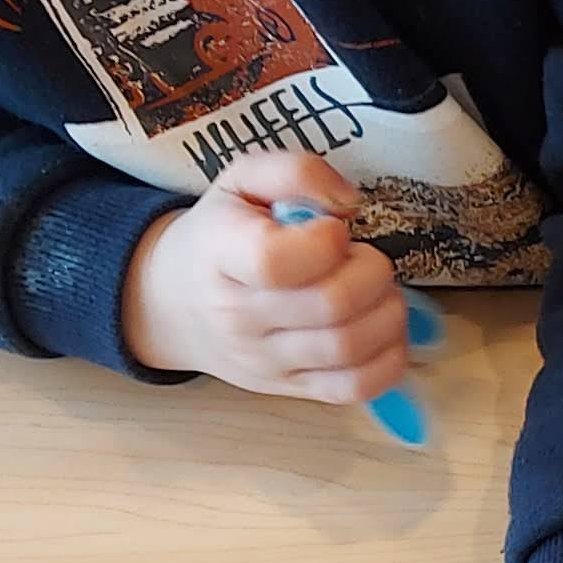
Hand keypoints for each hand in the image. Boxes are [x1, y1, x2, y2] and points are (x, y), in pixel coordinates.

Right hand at [118, 151, 408, 401]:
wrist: (174, 304)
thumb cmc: (220, 235)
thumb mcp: (242, 181)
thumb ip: (295, 172)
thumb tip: (348, 203)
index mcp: (221, 255)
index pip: (277, 261)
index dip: (326, 240)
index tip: (333, 229)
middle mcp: (238, 316)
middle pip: (331, 305)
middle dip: (373, 272)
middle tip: (364, 257)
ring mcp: (264, 361)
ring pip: (349, 349)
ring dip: (388, 312)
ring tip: (376, 291)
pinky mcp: (288, 388)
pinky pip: (354, 389)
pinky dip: (388, 361)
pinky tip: (383, 328)